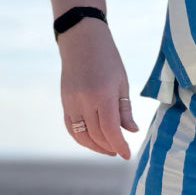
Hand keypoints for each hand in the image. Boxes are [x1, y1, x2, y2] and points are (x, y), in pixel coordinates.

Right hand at [57, 18, 138, 158]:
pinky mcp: (64, 101)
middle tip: (120, 151)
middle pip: (96, 135)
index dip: (119, 145)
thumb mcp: (122, 83)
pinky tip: (92, 140)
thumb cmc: (108, 59)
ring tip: (108, 148)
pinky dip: (81, 138)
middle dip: (109, 147)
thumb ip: (125, 110)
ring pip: (81, 135)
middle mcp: (84, 101)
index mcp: (102, 95)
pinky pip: (71, 127)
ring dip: (95, 146)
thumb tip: (131, 131)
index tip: (127, 155)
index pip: (110, 130)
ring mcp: (71, 102)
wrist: (82, 39)